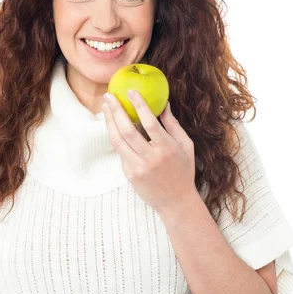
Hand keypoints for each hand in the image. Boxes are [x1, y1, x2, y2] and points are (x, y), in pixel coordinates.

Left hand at [102, 89, 195, 214]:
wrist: (176, 202)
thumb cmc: (183, 171)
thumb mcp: (186, 146)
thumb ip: (173, 125)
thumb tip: (163, 103)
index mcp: (167, 149)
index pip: (150, 123)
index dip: (139, 105)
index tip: (131, 91)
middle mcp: (151, 158)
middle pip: (127, 130)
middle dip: (116, 110)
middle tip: (109, 96)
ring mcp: (138, 168)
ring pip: (118, 141)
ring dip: (109, 122)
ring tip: (106, 108)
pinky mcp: (130, 175)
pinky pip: (121, 152)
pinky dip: (116, 137)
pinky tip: (112, 125)